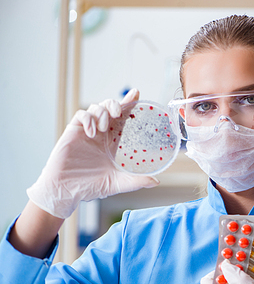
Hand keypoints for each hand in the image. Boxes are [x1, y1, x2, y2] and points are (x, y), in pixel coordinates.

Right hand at [26, 89, 158, 218]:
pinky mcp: (73, 132)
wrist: (67, 190)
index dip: (129, 103)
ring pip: (96, 108)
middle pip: (109, 107)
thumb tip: (156, 182)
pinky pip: (81, 115)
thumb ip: (137, 181)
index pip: (122, 118)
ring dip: (103, 112)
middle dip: (115, 103)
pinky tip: (92, 132)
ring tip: (104, 128)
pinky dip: (88, 119)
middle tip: (118, 112)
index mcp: (111, 141)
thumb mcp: (118, 183)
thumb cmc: (90, 186)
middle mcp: (100, 134)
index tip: (137, 93)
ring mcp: (86, 131)